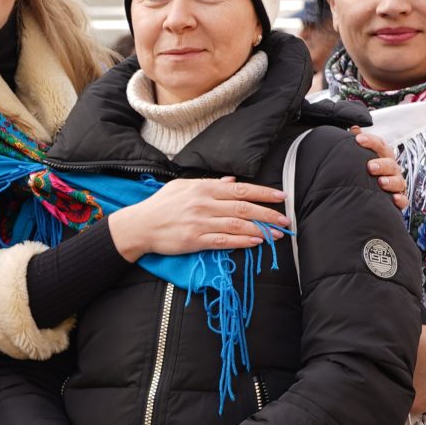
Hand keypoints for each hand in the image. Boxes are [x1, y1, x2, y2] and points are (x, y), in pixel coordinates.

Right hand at [106, 179, 286, 258]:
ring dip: (261, 229)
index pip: (241, 189)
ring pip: (237, 224)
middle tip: (285, 219)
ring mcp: (200, 222)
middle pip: (244, 207)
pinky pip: (224, 240)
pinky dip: (242, 241)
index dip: (264, 193)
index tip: (281, 196)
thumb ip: (209, 184)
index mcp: (203, 188)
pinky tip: (256, 242)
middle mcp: (204, 204)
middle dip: (268, 213)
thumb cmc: (160, 205)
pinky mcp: (195, 240)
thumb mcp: (182, 187)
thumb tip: (232, 182)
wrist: (139, 225)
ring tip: (277, 233)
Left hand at [350, 127, 410, 208]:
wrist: (371, 193)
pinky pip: (403, 200)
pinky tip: (393, 199)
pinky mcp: (399, 199)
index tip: (358, 139)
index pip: (380, 145)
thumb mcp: (363, 156)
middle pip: (391, 164)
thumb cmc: (368, 171)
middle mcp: (391, 169)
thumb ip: (360, 141)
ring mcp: (396, 184)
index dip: (371, 141)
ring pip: (398, 181)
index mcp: (383, 156)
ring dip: (390, 181)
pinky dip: (400, 199)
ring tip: (381, 182)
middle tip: (370, 166)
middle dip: (382, 164)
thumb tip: (355, 128)